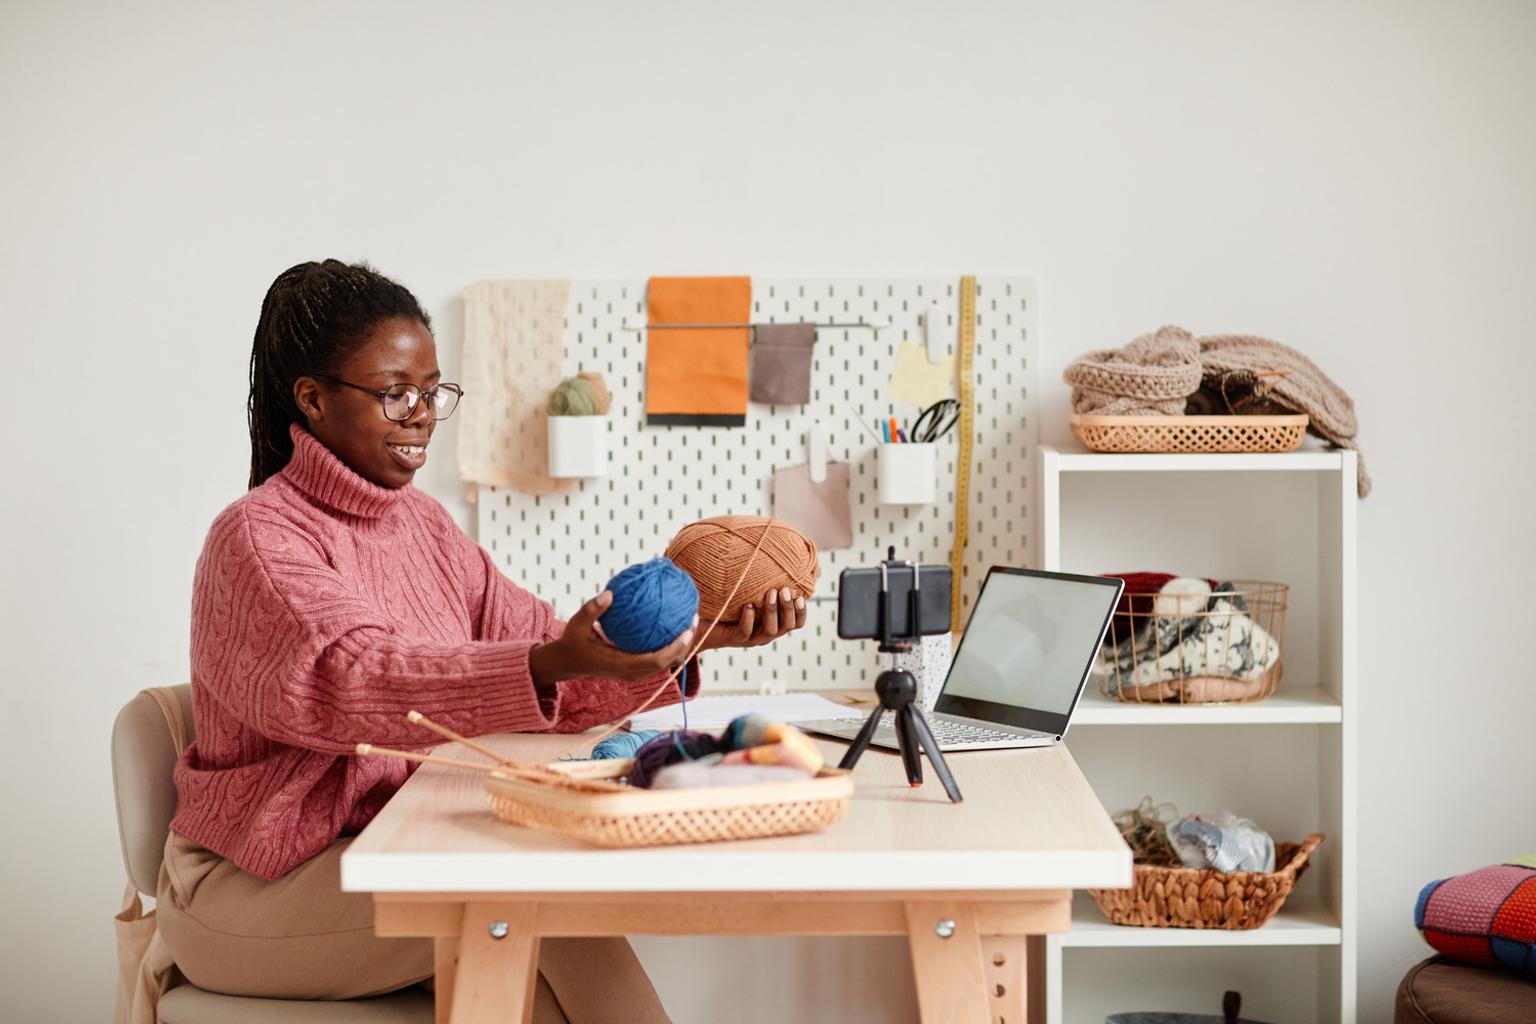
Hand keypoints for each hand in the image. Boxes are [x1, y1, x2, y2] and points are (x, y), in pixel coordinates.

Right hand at [529, 591, 695, 686]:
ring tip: (689, 623)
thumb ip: (593, 609)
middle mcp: (631, 673)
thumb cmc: (573, 642)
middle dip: (684, 645)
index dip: (675, 648)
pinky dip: (668, 647)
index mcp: (621, 665)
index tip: (687, 630)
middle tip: (693, 621)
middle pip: (667, 664)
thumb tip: (610, 593)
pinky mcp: (633, 669)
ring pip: (664, 664)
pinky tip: (671, 627)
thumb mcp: (577, 624)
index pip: (656, 660)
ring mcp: (633, 673)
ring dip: (679, 647)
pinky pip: (657, 659)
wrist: (567, 663)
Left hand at [697, 587, 807, 651]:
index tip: (800, 596)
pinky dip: (749, 618)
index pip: (797, 623)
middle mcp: (766, 633)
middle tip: (783, 589)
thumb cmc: (730, 603)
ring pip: (770, 631)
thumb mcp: (750, 591)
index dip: (801, 612)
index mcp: (775, 623)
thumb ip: (763, 581)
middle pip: (787, 626)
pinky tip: (748, 605)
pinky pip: (745, 631)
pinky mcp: (735, 639)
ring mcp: (752, 638)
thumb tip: (773, 551)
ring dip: (772, 611)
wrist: (704, 621)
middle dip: (788, 608)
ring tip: (770, 593)